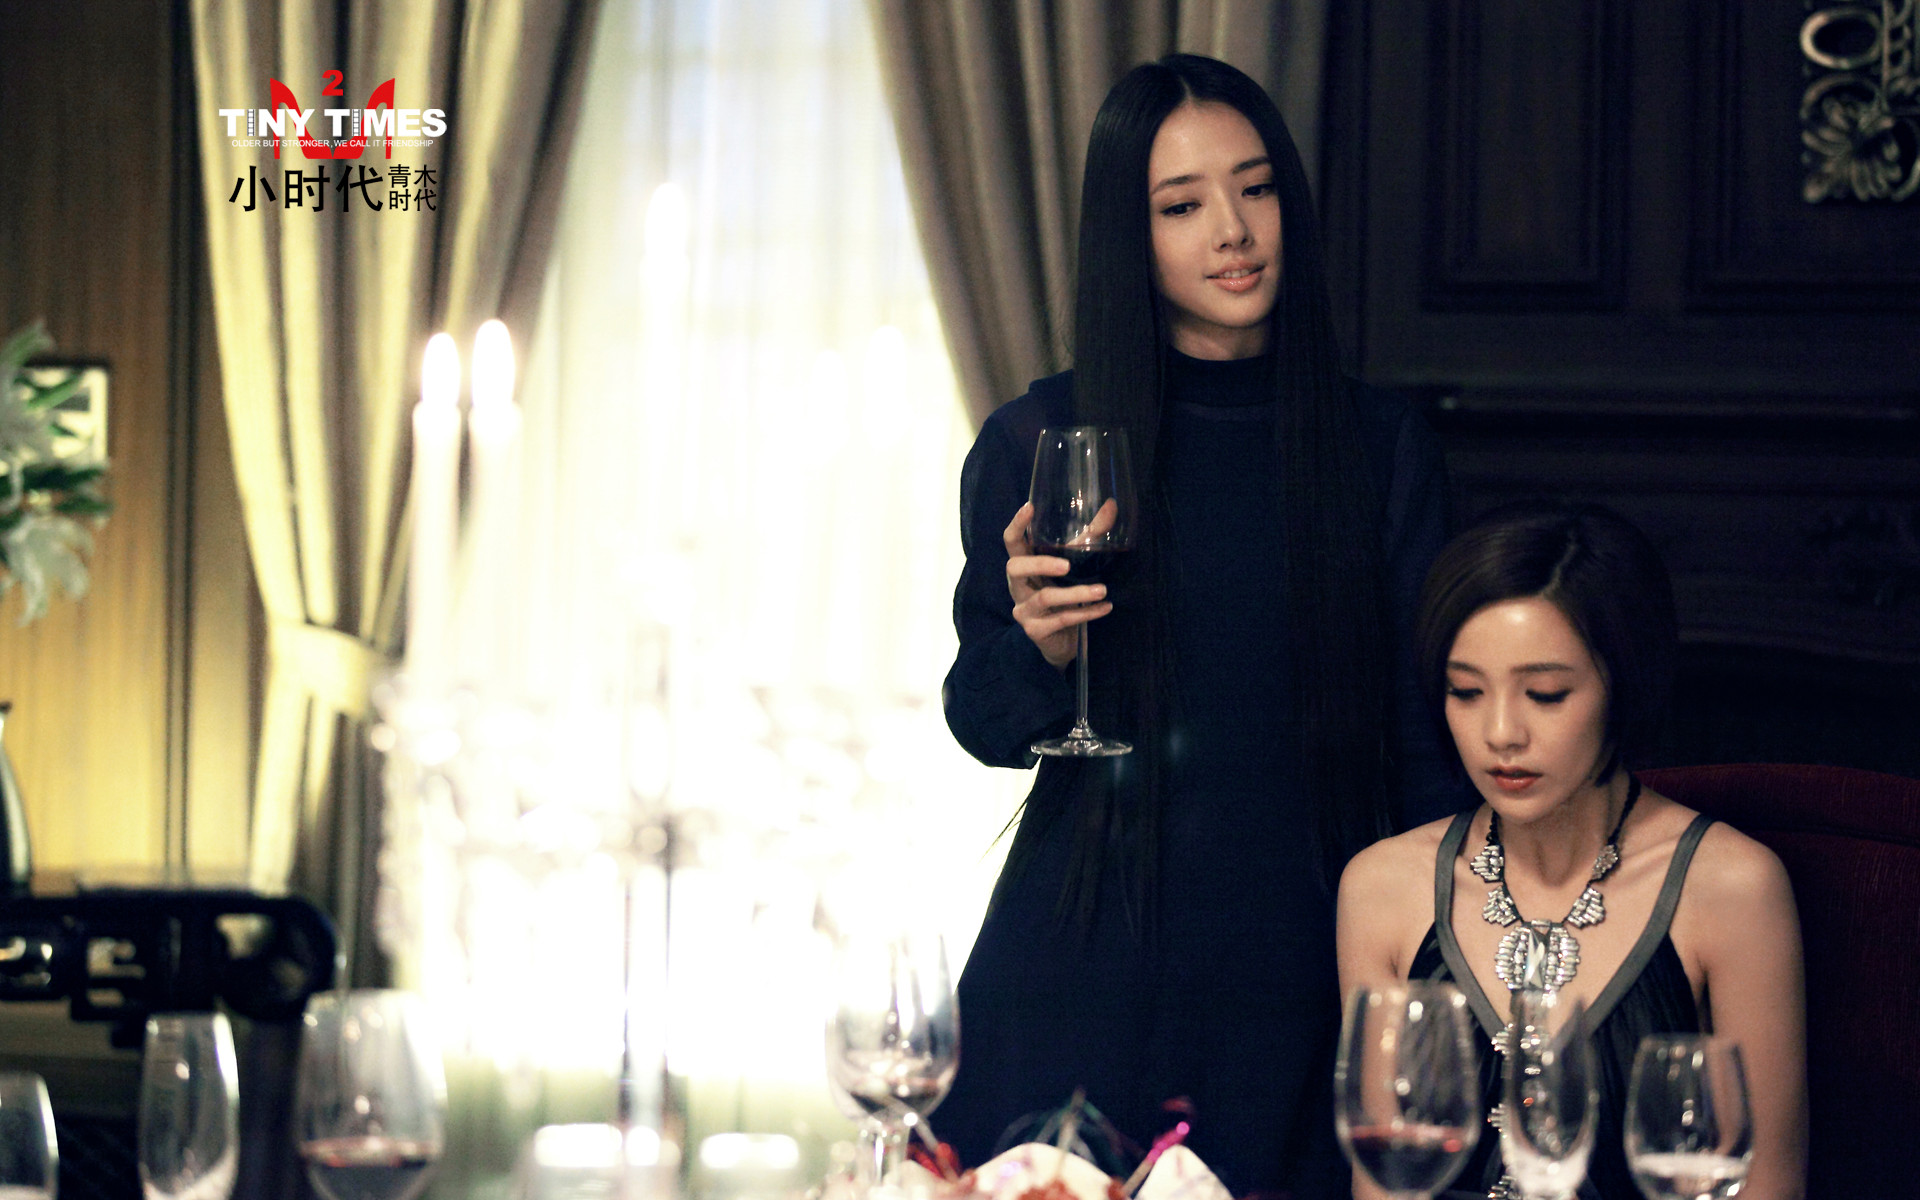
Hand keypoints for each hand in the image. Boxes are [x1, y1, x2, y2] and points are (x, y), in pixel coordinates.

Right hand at [1003, 502, 1111, 668]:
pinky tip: (1105, 608)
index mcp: (1024, 566)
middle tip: (1067, 565)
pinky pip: (1061, 619)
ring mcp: (1024, 610)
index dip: (1017, 525)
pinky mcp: (1036, 631)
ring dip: (1076, 593)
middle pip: (1015, 567)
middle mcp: (1018, 586)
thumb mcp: (1077, 564)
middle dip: (1040, 564)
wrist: (1065, 642)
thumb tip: (1111, 505)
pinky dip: (1086, 612)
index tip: (1030, 506)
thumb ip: (1091, 536)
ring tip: (1102, 590)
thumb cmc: (1067, 596)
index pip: (1012, 542)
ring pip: (1045, 597)